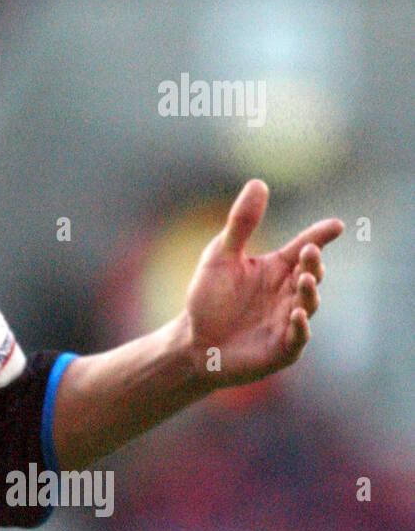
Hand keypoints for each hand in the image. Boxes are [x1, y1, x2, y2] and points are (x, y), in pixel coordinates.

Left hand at [183, 179, 342, 387]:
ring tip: (305, 279)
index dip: (320, 236)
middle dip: (313, 263)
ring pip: (308, 304)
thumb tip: (259, 182)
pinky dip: (300, 327)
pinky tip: (296, 314)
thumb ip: (241, 224)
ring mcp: (288, 320)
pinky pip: (297, 337)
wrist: (194, 342)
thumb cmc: (208, 298)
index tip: (336, 225)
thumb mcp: (220, 256)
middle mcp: (287, 292)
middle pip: (309, 274)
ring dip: (309, 292)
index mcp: (277, 269)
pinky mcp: (282, 347)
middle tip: (310, 252)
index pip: (303, 248)